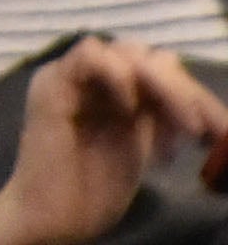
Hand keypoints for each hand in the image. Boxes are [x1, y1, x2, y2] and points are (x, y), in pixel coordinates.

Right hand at [0, 38, 227, 244]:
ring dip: (164, 86)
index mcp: (112, 90)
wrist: (53, 214)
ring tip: (183, 127)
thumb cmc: (93, 187)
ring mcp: (70, 77)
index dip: (193, 93)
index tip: (221, 130)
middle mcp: (91, 77)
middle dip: (184, 90)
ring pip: (124, 50)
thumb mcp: (141, 144)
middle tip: (203, 130)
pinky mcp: (53, 86)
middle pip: (146, 55)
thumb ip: (157, 115)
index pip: (158, 68)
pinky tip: (132, 109)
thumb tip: (196, 105)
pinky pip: (88, 56)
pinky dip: (119, 76)